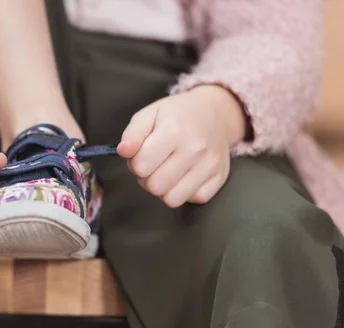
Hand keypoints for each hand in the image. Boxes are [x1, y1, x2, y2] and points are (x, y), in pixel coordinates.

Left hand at [117, 85, 246, 207]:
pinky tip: (185, 175)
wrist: (216, 112)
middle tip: (154, 164)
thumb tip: (123, 151)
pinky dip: (186, 192)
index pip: (141, 166)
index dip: (135, 163)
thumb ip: (132, 134)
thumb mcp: (149, 114)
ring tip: (167, 172)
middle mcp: (194, 149)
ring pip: (172, 199)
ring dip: (164, 189)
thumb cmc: (177, 115)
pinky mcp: (220, 177)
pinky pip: (194, 200)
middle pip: (155, 186)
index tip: (142, 154)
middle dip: (147, 178)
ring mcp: (209, 165)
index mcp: (174, 130)